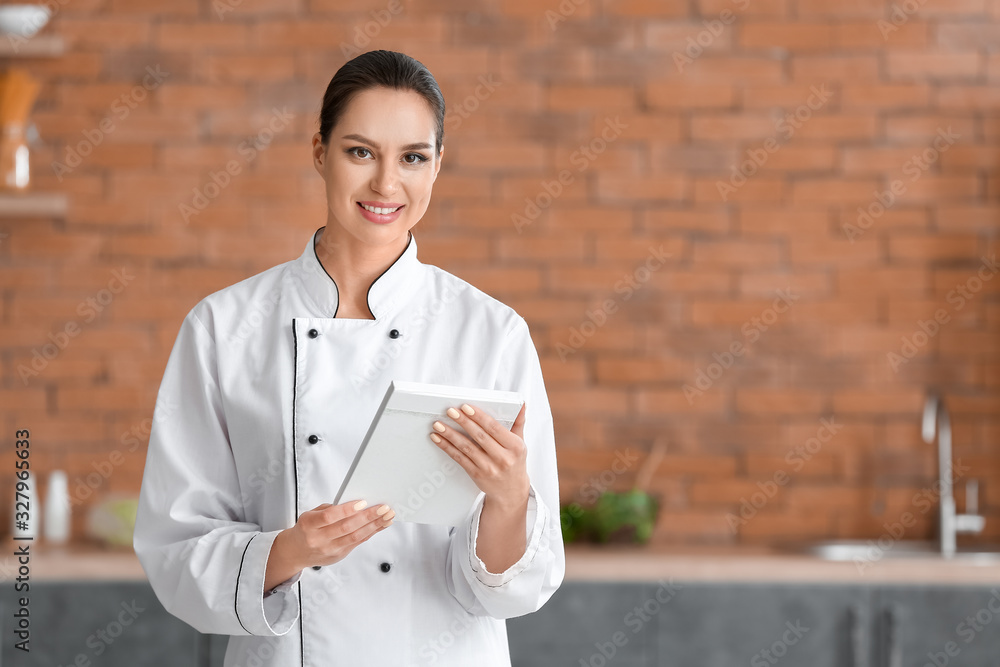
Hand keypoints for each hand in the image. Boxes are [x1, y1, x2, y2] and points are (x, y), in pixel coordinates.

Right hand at [264, 500, 393, 590]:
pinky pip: (358, 543)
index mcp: (309, 525)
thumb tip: (355, 503)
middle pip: (346, 528)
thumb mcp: (311, 514)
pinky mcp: (339, 556)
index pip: (329, 517)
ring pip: (355, 537)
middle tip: (383, 508)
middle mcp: (319, 539)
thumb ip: (330, 509)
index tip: (363, 502)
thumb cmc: (306, 528)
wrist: (296, 552)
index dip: (347, 510)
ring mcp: (330, 550)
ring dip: (374, 525)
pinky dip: (372, 532)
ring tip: (388, 516)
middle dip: (368, 517)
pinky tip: (382, 524)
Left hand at [429, 402, 529, 510]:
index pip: (494, 428)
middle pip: (479, 436)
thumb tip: (521, 404)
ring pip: (467, 447)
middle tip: (451, 411)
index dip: (479, 417)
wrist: (511, 491)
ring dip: (450, 435)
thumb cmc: (515, 462)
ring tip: (439, 425)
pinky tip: (438, 439)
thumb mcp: (520, 443)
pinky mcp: (476, 474)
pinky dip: (447, 447)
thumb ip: (518, 422)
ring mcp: (488, 468)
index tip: (466, 407)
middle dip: (463, 422)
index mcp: (515, 447)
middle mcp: (502, 458)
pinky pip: (460, 458)